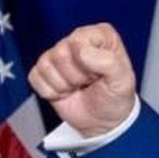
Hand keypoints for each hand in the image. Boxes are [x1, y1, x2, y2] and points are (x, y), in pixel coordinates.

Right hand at [28, 22, 136, 136]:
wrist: (104, 122)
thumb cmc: (115, 97)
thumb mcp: (123, 80)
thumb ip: (109, 62)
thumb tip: (82, 52)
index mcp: (99, 35)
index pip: (78, 40)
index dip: (87, 63)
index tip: (99, 74)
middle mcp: (77, 41)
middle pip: (60, 54)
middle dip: (75, 76)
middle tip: (88, 82)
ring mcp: (58, 54)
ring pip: (46, 66)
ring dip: (63, 85)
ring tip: (78, 87)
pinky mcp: (43, 71)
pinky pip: (35, 77)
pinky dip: (50, 92)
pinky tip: (65, 91)